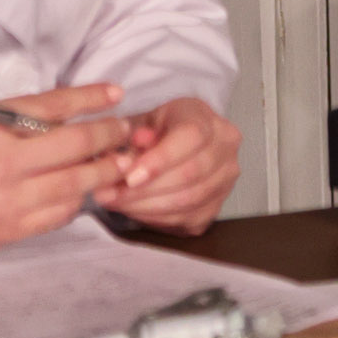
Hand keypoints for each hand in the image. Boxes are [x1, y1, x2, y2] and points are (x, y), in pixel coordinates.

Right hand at [0, 83, 127, 264]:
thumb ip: (14, 115)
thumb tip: (65, 111)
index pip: (56, 108)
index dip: (92, 101)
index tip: (117, 95)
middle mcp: (1, 165)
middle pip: (77, 148)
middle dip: (109, 137)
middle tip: (125, 130)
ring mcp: (6, 204)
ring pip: (75, 185)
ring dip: (101, 172)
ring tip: (116, 161)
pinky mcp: (6, 233)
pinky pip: (57, 216)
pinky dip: (74, 201)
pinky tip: (81, 190)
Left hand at [108, 97, 242, 234]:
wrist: (177, 144)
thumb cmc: (158, 130)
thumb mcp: (141, 121)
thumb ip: (132, 136)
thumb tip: (125, 159)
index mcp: (207, 118)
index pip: (191, 137)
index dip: (160, 160)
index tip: (130, 177)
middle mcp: (225, 146)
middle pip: (191, 172)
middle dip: (146, 189)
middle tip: (112, 194)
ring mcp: (225, 178)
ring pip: (189, 200)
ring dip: (147, 207)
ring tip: (117, 203)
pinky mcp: (216, 206)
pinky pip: (187, 219)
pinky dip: (156, 219)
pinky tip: (134, 210)